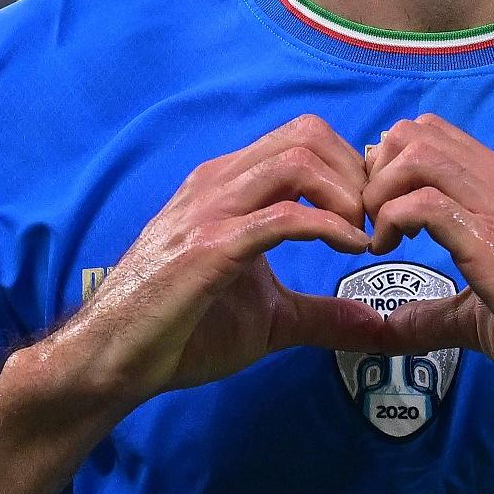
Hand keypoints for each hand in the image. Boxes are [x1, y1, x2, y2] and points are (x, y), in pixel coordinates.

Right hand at [30, 115, 390, 412]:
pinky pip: (283, 216)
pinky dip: (330, 227)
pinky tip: (351, 249)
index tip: (374, 214)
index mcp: (229, 185)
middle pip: (308, 134)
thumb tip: (378, 329)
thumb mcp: (270, 320)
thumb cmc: (182, 333)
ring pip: (298, 160)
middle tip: (374, 222)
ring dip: (346, 194)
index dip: (351, 168)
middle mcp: (219, 183)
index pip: (304, 138)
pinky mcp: (209, 247)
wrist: (114, 359)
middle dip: (356, 173)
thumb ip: (323, 314)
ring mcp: (211, 210)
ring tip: (362, 234)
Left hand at [360, 113, 493, 422]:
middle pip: (418, 132)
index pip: (435, 137)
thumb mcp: (485, 313)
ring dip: (380, 190)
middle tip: (370, 222)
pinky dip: (390, 220)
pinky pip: (425, 202)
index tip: (378, 214)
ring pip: (418, 154)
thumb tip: (391, 329)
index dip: (389, 166)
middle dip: (376, 170)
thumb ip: (438, 313)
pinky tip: (388, 252)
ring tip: (378, 236)